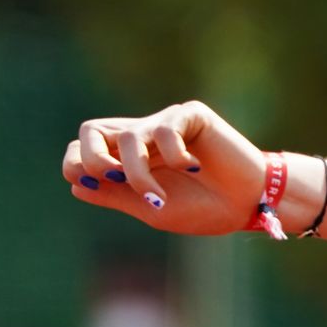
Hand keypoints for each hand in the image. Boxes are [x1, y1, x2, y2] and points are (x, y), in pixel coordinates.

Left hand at [61, 101, 268, 234]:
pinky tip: (193, 168)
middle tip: (114, 179)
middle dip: (91, 158)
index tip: (97, 185)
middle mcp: (143, 138)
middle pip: (90, 131)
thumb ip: (116, 196)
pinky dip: (173, 156)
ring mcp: (166, 125)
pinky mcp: (191, 116)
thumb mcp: (152, 209)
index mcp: (129, 160)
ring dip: (138, 173)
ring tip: (159, 197)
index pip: (83, 148)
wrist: (249, 205)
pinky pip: (166, 129)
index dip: (77, 164)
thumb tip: (76, 186)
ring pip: (128, 137)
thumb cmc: (206, 210)